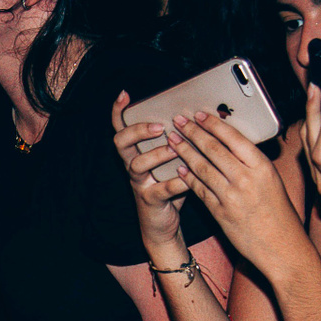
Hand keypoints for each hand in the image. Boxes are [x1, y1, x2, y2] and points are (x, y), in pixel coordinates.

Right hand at [112, 90, 193, 254]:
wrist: (163, 225)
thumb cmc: (171, 188)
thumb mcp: (171, 163)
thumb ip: (180, 143)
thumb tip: (202, 119)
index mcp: (137, 153)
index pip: (121, 128)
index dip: (118, 112)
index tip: (125, 95)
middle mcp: (133, 166)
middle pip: (121, 143)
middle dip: (138, 131)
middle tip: (159, 127)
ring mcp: (140, 183)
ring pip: (137, 165)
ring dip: (156, 154)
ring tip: (174, 148)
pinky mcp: (150, 200)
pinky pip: (161, 189)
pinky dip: (177, 181)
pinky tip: (189, 176)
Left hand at [165, 112, 307, 273]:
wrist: (282, 247)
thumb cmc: (280, 213)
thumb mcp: (272, 180)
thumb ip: (252, 163)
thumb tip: (232, 144)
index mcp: (261, 166)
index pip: (232, 138)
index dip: (212, 124)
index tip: (199, 115)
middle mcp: (246, 178)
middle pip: (213, 149)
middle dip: (193, 133)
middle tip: (179, 121)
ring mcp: (231, 196)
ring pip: (201, 168)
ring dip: (184, 152)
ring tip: (173, 141)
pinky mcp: (220, 213)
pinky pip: (199, 190)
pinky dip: (188, 178)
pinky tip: (180, 169)